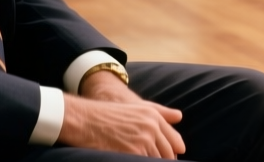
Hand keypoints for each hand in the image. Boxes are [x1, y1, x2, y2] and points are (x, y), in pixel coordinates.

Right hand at [60, 75, 183, 157]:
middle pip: (167, 154)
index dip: (173, 154)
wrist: (84, 119)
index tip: (171, 160)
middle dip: (164, 161)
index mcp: (153, 116)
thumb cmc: (107, 114)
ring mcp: (142, 141)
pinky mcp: (132, 153)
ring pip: (157, 161)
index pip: (174, 141)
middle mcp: (151, 127)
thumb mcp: (136, 108)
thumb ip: (160, 113)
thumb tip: (179, 116)